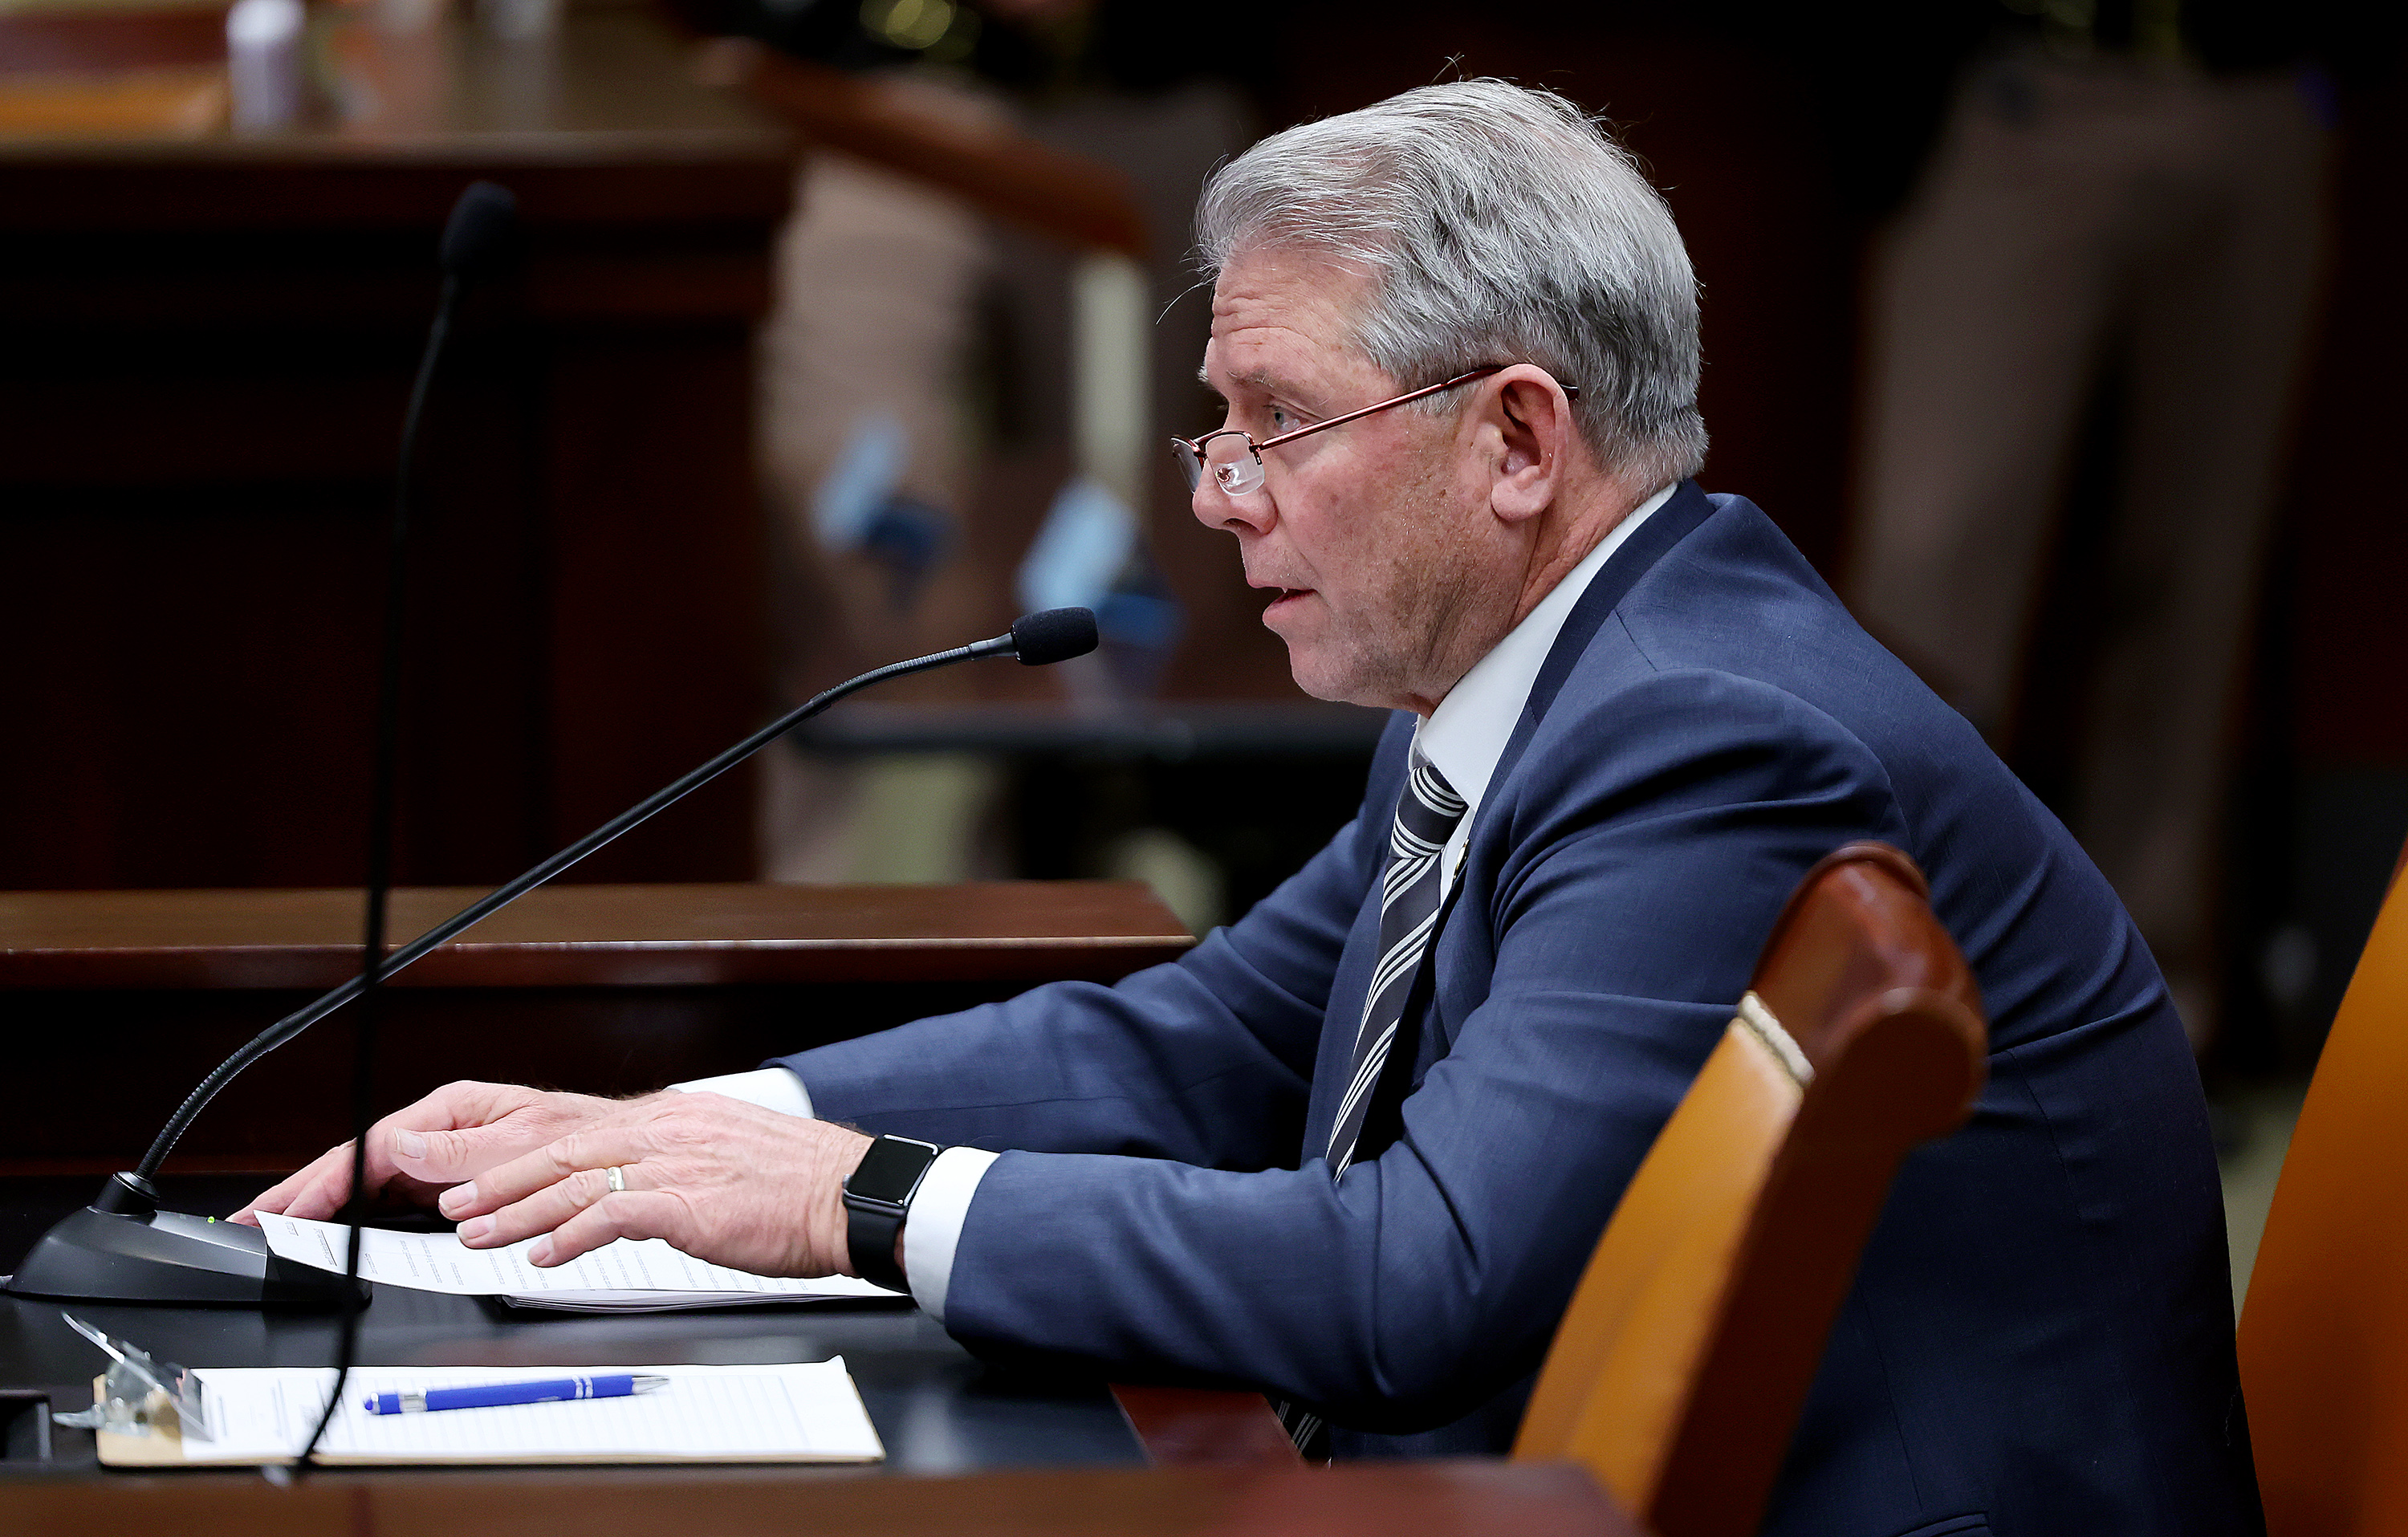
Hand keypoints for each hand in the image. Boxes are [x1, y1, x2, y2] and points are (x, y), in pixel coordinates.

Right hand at [233, 1081, 640, 1224]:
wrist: (622, 1155)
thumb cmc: (585, 1135)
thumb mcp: (526, 1141)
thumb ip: (462, 1149)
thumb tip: (403, 1147)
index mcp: (453, 1111)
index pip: (370, 1147)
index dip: (323, 1180)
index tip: (286, 1207)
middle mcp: (443, 1132)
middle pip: (357, 1164)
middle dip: (302, 1191)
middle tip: (255, 1222)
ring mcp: (444, 1160)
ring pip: (369, 1183)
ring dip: (322, 1205)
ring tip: (277, 1228)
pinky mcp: (453, 1186)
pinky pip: (394, 1201)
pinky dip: (357, 1216)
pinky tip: (332, 1231)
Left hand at [439, 1093, 874, 1277]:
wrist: (851, 1195)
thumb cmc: (800, 1187)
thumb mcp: (729, 1159)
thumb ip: (678, 1166)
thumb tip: (637, 1194)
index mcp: (677, 1118)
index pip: (582, 1133)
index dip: (525, 1157)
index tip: (487, 1178)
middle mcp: (669, 1130)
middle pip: (563, 1149)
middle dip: (500, 1178)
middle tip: (455, 1202)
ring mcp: (677, 1162)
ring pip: (575, 1179)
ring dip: (517, 1209)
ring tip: (476, 1232)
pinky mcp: (689, 1201)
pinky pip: (612, 1214)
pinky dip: (570, 1236)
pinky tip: (543, 1255)